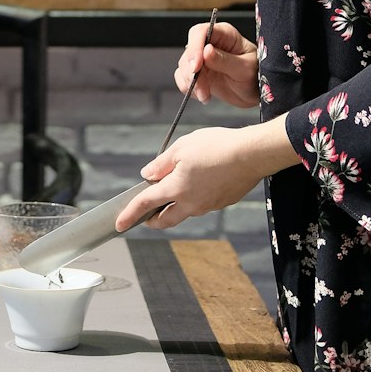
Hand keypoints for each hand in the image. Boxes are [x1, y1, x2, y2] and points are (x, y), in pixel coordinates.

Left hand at [114, 118, 299, 231]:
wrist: (251, 154)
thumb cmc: (216, 147)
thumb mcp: (181, 148)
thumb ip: (161, 164)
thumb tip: (147, 175)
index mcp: (176, 189)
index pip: (145, 204)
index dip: (129, 213)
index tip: (119, 224)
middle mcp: (191, 203)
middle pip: (165, 220)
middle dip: (152, 220)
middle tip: (145, 215)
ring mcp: (208, 206)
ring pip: (184, 212)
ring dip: (174, 206)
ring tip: (173, 187)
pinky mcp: (222, 202)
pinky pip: (201, 204)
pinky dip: (193, 198)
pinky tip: (198, 182)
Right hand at [176, 16, 258, 110]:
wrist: (256, 93)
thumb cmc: (257, 75)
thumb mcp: (245, 68)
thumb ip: (225, 60)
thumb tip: (205, 51)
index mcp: (224, 34)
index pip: (201, 32)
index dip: (195, 47)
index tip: (195, 67)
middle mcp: (210, 43)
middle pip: (189, 51)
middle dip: (192, 71)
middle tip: (202, 88)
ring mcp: (202, 59)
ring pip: (184, 66)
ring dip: (191, 83)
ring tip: (206, 95)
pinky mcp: (198, 73)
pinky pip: (182, 78)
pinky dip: (189, 89)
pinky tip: (204, 96)